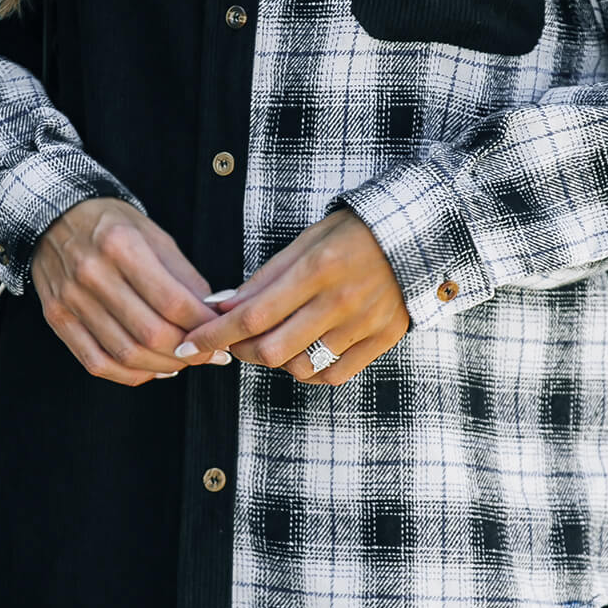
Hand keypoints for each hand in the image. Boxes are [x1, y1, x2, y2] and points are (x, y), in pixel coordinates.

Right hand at [30, 197, 231, 384]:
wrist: (53, 216)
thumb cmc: (109, 223)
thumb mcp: (154, 234)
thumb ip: (184, 276)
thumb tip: (212, 312)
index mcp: (122, 246)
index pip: (172, 301)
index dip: (203, 324)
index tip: (221, 332)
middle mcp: (93, 274)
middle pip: (150, 332)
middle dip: (188, 351)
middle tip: (208, 354)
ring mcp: (72, 300)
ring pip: (126, 354)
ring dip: (163, 366)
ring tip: (183, 361)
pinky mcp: (58, 318)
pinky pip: (96, 362)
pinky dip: (130, 374)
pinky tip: (151, 369)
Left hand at [171, 208, 409, 384]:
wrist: (418, 235)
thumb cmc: (355, 233)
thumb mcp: (307, 241)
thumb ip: (265, 277)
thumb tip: (222, 305)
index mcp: (318, 269)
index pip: (252, 314)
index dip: (214, 333)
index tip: (188, 342)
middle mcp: (341, 301)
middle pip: (272, 349)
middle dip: (239, 350)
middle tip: (230, 341)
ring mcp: (365, 324)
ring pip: (300, 367)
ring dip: (273, 360)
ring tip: (270, 341)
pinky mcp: (382, 340)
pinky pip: (333, 374)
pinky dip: (308, 371)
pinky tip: (301, 353)